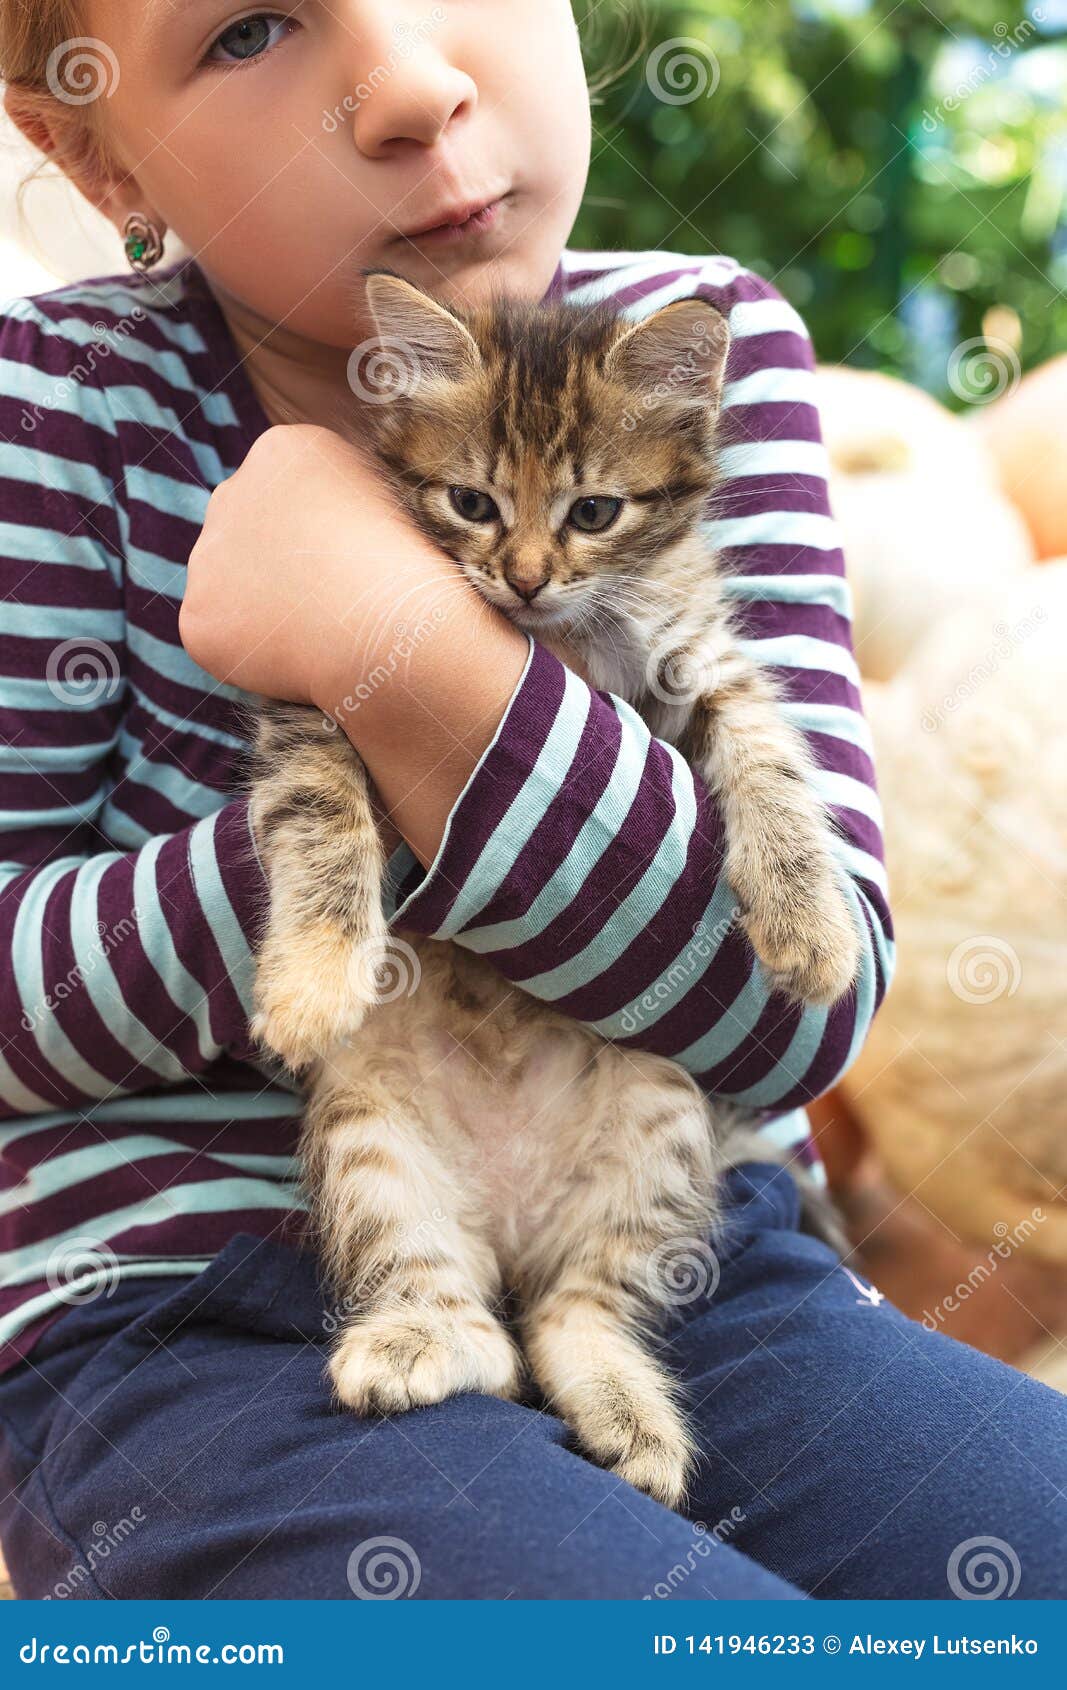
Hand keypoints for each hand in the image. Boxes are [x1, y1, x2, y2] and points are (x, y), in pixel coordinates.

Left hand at [181, 422, 529, 869]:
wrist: (395, 625)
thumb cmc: (420, 562)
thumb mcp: (401, 493)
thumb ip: (358, 489)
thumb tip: (355, 506)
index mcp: (285, 450)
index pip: (288, 491)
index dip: (322, 533)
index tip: (353, 560)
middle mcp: (232, 490)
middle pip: (249, 530)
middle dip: (279, 563)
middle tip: (332, 602)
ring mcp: (208, 556)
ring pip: (229, 584)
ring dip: (262, 607)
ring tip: (319, 632)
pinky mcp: (198, 617)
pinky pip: (220, 637)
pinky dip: (252, 654)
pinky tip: (296, 659)